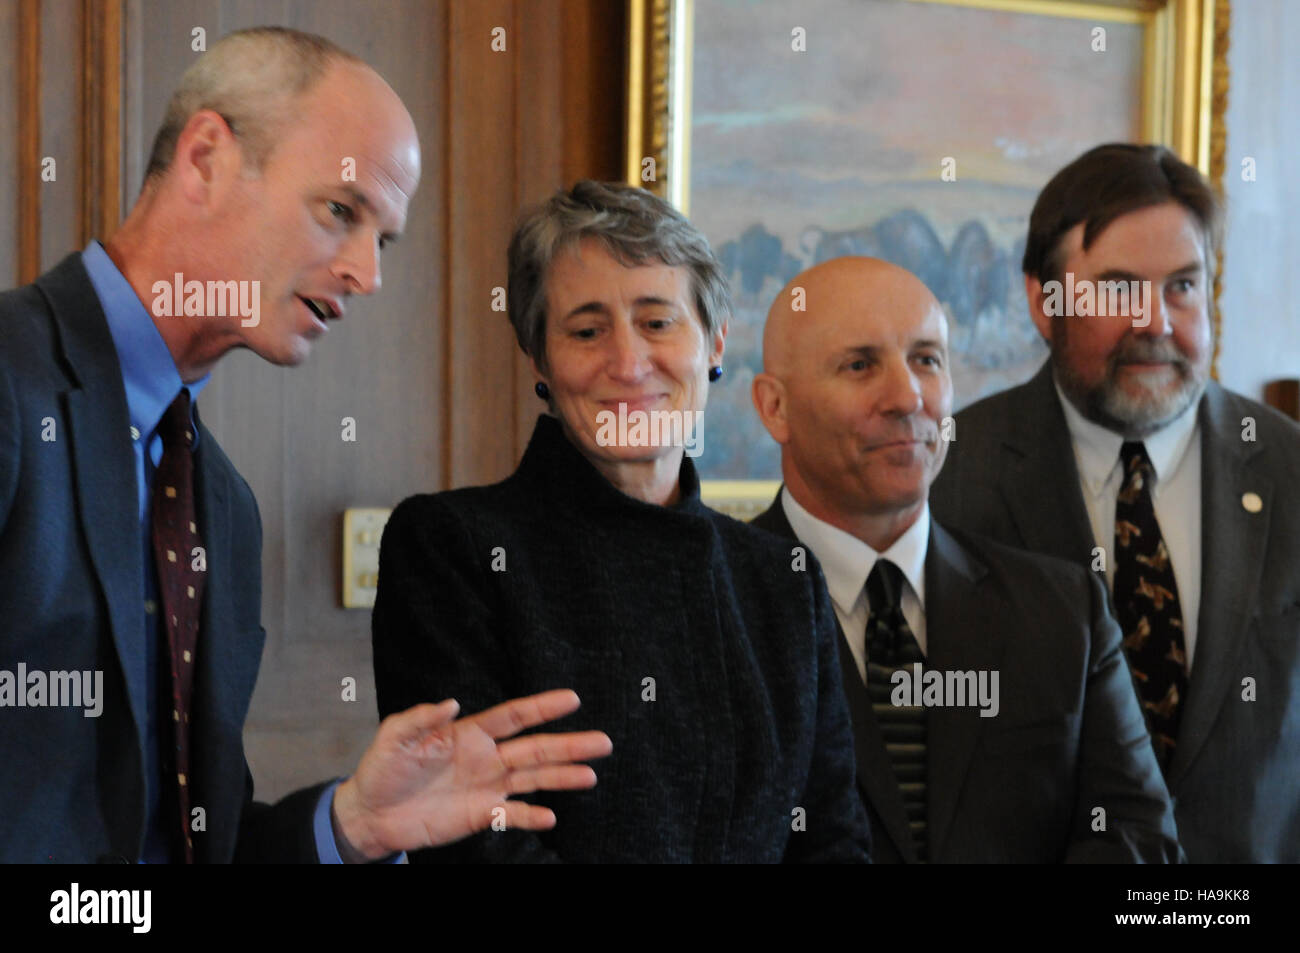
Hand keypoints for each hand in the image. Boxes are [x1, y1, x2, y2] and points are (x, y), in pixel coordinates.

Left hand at [330, 689, 610, 860]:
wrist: (371, 813)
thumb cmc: (384, 768)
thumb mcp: (395, 736)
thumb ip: (421, 718)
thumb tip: (453, 702)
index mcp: (470, 733)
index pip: (514, 716)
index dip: (542, 707)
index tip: (572, 698)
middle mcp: (486, 757)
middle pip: (536, 748)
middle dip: (570, 744)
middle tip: (603, 742)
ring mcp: (487, 787)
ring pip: (534, 779)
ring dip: (562, 777)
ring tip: (591, 775)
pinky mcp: (480, 815)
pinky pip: (513, 815)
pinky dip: (531, 816)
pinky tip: (551, 816)